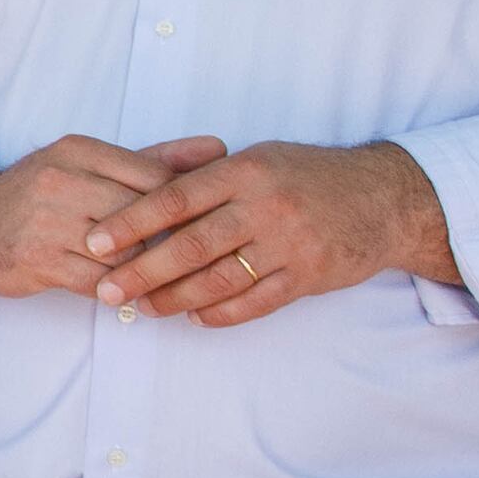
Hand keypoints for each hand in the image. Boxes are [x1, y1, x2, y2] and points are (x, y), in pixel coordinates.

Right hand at [0, 135, 218, 299]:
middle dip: (169, 240)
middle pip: (142, 215)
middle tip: (192, 255)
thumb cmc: (39, 195)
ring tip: (163, 277)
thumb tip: (218, 149)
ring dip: (145, 270)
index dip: (184, 205)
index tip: (201, 222)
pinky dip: (118, 291)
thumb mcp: (89, 164)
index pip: (154, 176)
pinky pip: (96, 282)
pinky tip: (128, 293)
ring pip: (122, 252)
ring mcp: (45, 222)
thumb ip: (155, 159)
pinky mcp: (36, 261)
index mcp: (79, 151)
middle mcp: (60, 181)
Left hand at [79, 139, 456, 325]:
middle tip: (107, 289)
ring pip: (220, 279)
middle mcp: (265, 205)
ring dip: (176, 298)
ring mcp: (290, 243)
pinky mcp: (310, 275)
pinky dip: (220, 313)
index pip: (174, 198)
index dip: (131, 222)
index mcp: (245, 171)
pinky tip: (194, 317)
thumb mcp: (259, 160)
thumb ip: (206, 176)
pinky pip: (255, 301)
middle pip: (191, 245)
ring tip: (144, 307)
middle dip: (143, 271)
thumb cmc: (307, 176)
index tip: (93, 241)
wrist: (385, 198)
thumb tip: (139, 192)